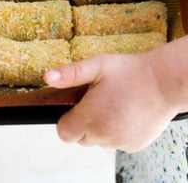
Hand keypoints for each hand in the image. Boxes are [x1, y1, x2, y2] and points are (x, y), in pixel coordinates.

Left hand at [45, 51, 181, 151]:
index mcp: (91, 117)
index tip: (74, 107)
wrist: (164, 83)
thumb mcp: (97, 66)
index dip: (65, 120)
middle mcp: (104, 135)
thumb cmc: (129, 72)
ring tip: (112, 104)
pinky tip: (125, 112)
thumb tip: (47, 77)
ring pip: (99, 140)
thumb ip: (70, 74)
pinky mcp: (134, 146)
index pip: (64, 133)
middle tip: (95, 101)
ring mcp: (120, 142)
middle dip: (83, 123)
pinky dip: (117, 131)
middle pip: (81, 138)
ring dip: (100, 127)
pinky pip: (117, 142)